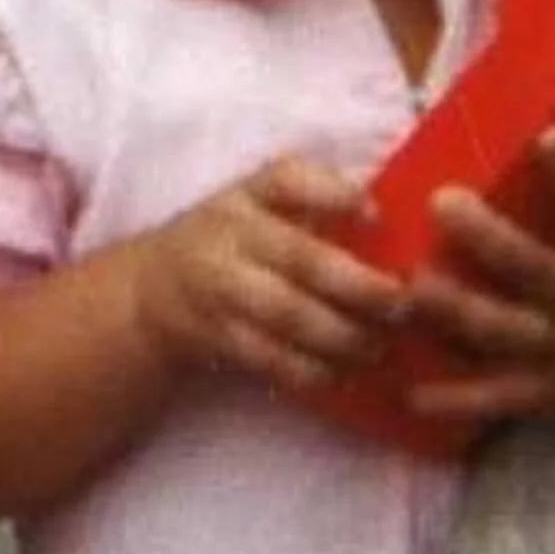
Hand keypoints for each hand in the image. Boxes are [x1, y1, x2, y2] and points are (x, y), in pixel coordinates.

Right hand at [130, 156, 406, 391]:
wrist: (153, 289)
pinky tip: (344, 373)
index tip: (375, 213)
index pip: (287, 180)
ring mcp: (222, 288)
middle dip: (356, 284)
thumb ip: (313, 199)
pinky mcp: (219, 335)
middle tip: (401, 303)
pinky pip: (269, 358)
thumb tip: (391, 214)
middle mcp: (233, 236)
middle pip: (299, 257)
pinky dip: (310, 369)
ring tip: (379, 345)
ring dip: (340, 334)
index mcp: (250, 196)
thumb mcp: (258, 203)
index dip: (331, 193)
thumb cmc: (233, 239)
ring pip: (286, 314)